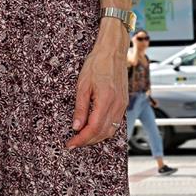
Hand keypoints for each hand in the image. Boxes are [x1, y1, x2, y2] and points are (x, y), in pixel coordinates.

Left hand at [68, 31, 129, 148]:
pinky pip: (116, 123)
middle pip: (103, 133)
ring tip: (82, 138)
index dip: (81, 139)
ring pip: (111, 130)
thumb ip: (80, 108)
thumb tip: (76, 127)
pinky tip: (94, 128)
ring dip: (97, 138)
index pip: (93, 128)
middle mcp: (117, 105)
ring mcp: (123, 104)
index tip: (70, 144)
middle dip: (88, 141)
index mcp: (106, 100)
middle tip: (74, 143)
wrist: (112, 51)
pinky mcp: (124, 102)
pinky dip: (105, 130)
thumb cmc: (97, 63)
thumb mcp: (82, 85)